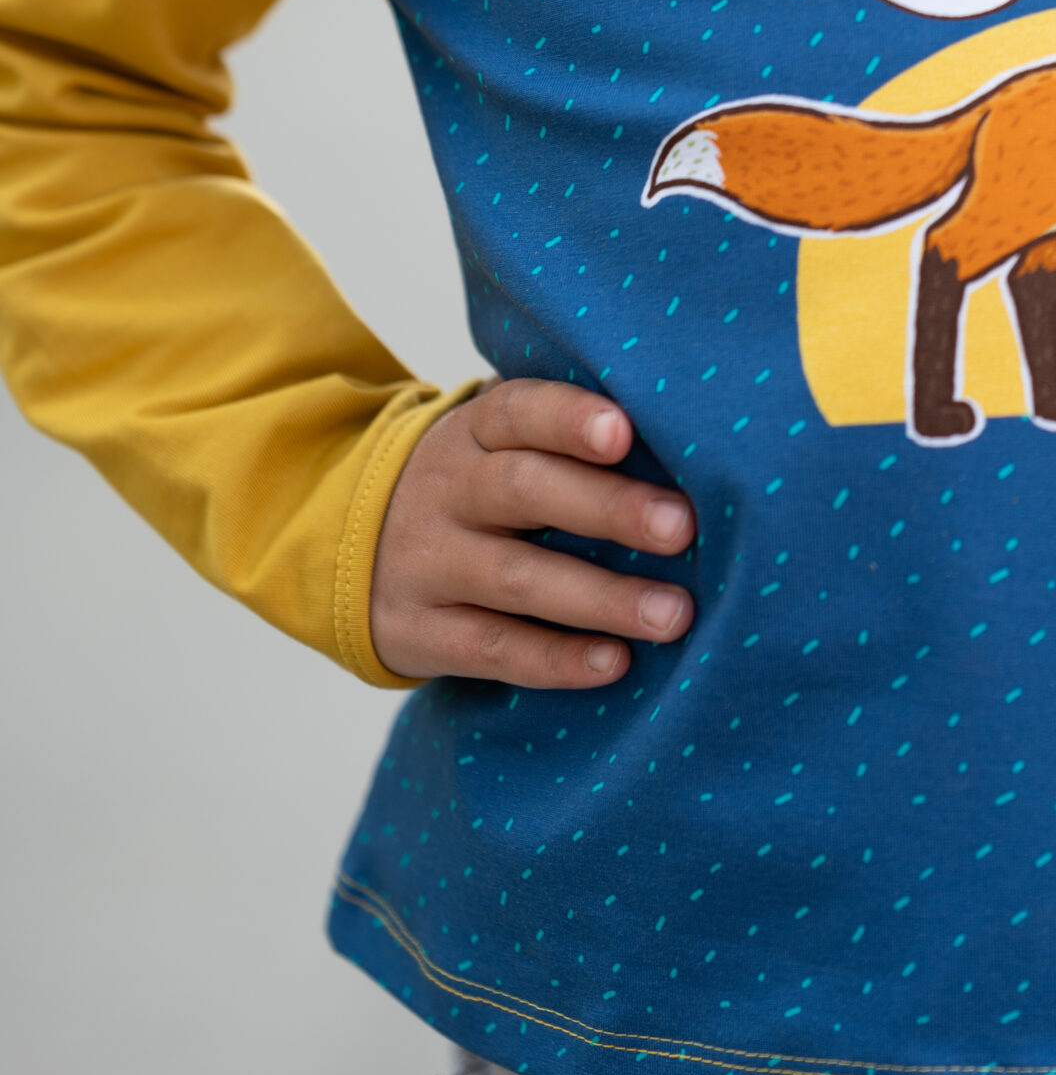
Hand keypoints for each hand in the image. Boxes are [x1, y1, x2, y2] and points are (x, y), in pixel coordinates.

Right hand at [370, 379, 694, 687]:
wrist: (344, 547)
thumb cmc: (474, 491)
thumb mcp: (495, 448)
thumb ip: (567, 442)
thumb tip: (691, 444)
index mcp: (474, 433)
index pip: (518, 411)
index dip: (569, 420)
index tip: (623, 432)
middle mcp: (445, 490)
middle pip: (524, 490)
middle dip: (607, 509)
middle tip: (682, 528)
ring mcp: (426, 562)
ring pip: (515, 577)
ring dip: (600, 597)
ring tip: (673, 614)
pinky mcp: (417, 630)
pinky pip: (491, 647)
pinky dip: (555, 659)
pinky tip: (614, 663)